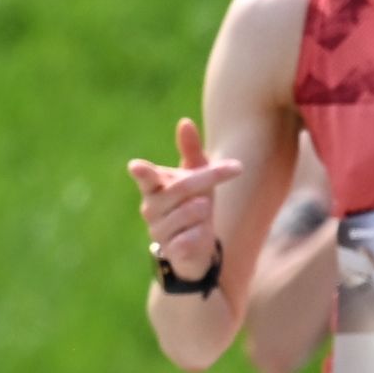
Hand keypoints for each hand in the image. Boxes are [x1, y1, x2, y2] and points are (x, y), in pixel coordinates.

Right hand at [125, 116, 228, 283]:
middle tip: (237, 167)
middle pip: (183, 188)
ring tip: (202, 213)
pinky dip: (202, 233)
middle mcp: (151, 208)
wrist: (196, 248)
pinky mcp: (170, 251)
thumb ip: (191, 151)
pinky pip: (192, 237)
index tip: (136, 166)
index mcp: (154, 187)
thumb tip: (184, 122)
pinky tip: (198, 235)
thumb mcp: (196, 176)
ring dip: (205, 210)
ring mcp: (158, 231)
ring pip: (191, 212)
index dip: (143, 172)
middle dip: (210, 177)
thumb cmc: (194, 203)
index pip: (146, 178)